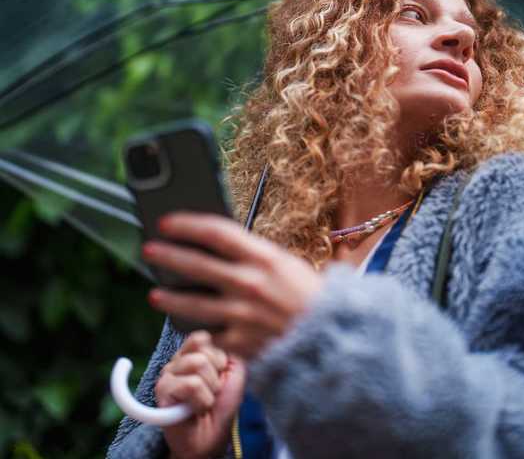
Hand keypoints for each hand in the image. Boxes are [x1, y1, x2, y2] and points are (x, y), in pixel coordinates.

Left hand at [143, 213, 322, 359]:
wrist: (332, 336)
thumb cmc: (310, 294)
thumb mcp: (285, 263)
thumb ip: (253, 254)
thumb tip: (218, 243)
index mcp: (264, 257)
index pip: (216, 232)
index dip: (187, 225)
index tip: (168, 222)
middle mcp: (250, 283)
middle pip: (196, 265)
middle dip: (168, 255)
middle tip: (149, 250)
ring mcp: (243, 315)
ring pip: (192, 305)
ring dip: (169, 298)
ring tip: (154, 294)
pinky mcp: (241, 343)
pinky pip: (209, 335)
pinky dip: (195, 331)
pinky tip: (183, 327)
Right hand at [156, 331, 245, 458]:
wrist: (211, 438)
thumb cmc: (221, 406)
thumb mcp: (235, 374)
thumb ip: (230, 351)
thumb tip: (223, 338)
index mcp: (192, 353)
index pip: (202, 337)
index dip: (218, 357)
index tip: (219, 375)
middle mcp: (177, 361)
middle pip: (203, 351)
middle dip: (216, 377)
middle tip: (211, 393)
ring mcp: (167, 375)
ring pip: (198, 364)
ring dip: (210, 390)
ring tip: (203, 402)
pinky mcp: (162, 392)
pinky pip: (191, 384)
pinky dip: (202, 401)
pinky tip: (195, 410)